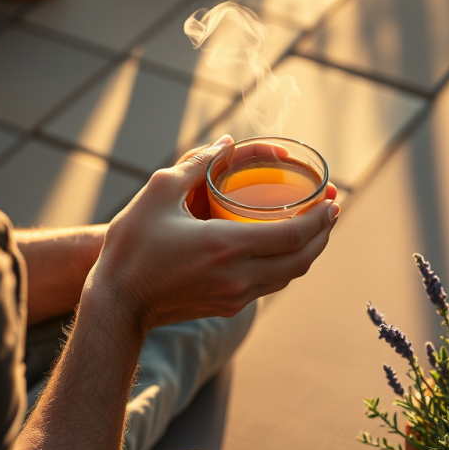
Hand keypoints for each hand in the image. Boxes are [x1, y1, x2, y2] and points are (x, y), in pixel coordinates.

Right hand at [85, 137, 339, 329]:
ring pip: (289, 276)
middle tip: (332, 211)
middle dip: (323, 235)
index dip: (320, 219)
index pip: (294, 235)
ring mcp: (235, 296)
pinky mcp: (228, 307)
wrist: (116, 304)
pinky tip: (283, 248)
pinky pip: (270, 285)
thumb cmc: (132, 245)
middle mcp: (239, 276)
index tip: (332, 201)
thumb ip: (198, 164)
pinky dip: (287, 265)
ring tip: (316, 228)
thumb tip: (226, 142)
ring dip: (309, 252)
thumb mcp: (159, 192)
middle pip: (302, 259)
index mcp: (227, 246)